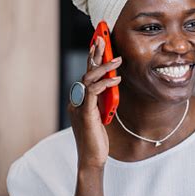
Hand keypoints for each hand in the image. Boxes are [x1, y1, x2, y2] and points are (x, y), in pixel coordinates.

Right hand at [68, 36, 121, 169]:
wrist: (92, 158)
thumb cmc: (97, 137)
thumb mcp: (102, 112)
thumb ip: (103, 97)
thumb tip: (111, 82)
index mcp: (81, 98)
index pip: (87, 73)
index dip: (91, 56)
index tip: (98, 42)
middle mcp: (77, 99)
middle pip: (85, 71)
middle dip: (93, 53)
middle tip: (101, 38)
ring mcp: (79, 106)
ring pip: (88, 79)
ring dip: (103, 66)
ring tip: (117, 58)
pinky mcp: (84, 113)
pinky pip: (92, 92)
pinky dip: (104, 83)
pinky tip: (116, 78)